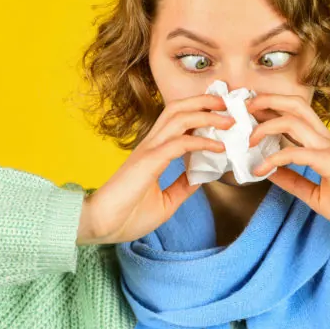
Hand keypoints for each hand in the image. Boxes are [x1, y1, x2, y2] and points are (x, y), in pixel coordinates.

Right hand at [76, 93, 233, 244]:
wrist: (101, 226)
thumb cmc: (127, 216)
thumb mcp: (166, 202)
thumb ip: (182, 187)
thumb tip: (200, 177)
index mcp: (153, 152)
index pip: (177, 122)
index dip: (199, 113)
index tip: (222, 114)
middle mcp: (150, 145)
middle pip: (177, 110)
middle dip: (204, 102)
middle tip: (228, 103)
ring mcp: (148, 151)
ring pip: (178, 118)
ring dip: (206, 114)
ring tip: (228, 118)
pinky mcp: (148, 162)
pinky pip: (179, 144)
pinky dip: (201, 141)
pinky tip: (218, 146)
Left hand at [245, 93, 329, 232]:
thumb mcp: (316, 194)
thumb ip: (293, 181)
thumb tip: (268, 172)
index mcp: (324, 145)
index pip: (294, 117)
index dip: (270, 111)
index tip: (248, 116)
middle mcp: (325, 140)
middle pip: (294, 105)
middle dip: (266, 101)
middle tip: (243, 108)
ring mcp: (329, 148)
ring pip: (293, 120)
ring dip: (265, 125)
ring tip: (248, 138)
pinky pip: (296, 153)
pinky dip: (274, 158)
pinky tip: (261, 170)